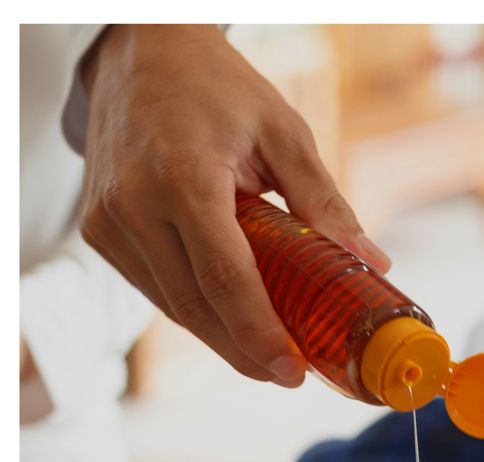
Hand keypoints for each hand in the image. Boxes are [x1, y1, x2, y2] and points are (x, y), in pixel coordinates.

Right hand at [78, 25, 389, 386]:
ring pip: (174, 307)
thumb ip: (325, 203)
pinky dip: (197, 312)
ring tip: (270, 356)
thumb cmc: (214, 87)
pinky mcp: (101, 232)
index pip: (224, 277)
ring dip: (223, 339)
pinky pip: (157, 290)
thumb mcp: (284, 132)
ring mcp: (109, 222)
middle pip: (196, 307)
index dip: (259, 333)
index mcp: (182, 176)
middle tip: (290, 375)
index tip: (292, 370)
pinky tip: (233, 323)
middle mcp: (134, 204)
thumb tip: (371, 264)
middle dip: (246, 350)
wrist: (139, 52)